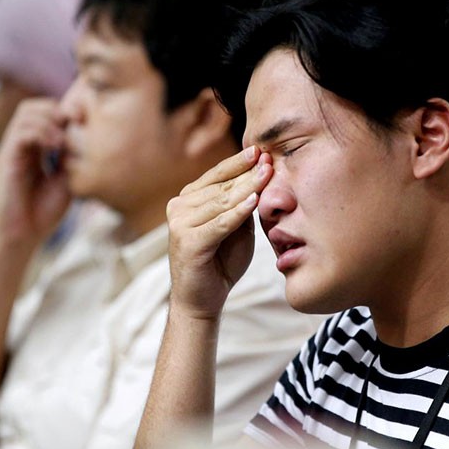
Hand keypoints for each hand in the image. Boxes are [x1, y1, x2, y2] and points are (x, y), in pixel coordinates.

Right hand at [0, 98, 71, 246]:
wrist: (22, 236)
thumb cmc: (44, 212)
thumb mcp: (67, 179)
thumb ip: (72, 156)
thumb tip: (85, 134)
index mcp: (35, 148)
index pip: (46, 113)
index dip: (66, 111)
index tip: (85, 121)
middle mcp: (21, 145)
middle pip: (33, 106)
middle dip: (57, 109)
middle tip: (75, 124)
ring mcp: (11, 150)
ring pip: (26, 113)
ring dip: (50, 120)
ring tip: (64, 140)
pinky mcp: (5, 159)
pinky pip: (21, 132)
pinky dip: (41, 132)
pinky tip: (55, 147)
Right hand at [166, 146, 273, 318]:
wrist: (202, 299)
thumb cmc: (221, 262)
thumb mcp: (236, 227)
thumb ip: (242, 204)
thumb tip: (261, 175)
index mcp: (189, 199)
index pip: (217, 175)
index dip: (240, 162)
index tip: (262, 149)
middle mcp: (179, 206)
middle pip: (220, 185)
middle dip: (247, 172)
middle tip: (269, 159)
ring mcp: (180, 223)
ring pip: (221, 201)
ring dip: (246, 187)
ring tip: (267, 173)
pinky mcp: (187, 241)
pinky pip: (219, 223)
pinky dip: (237, 213)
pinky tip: (254, 201)